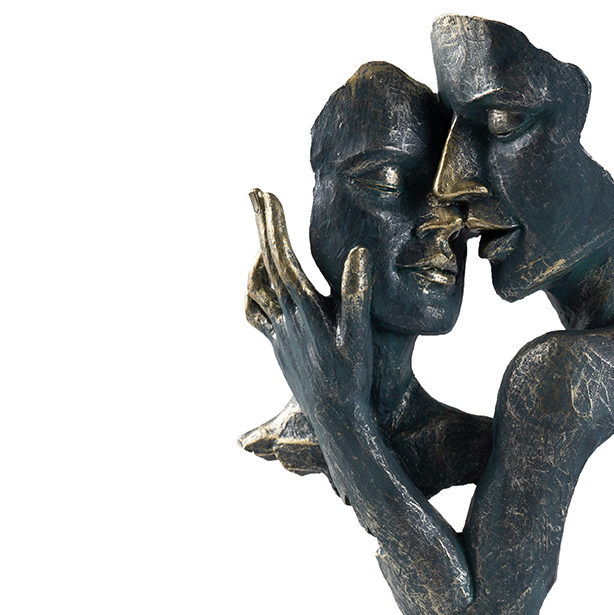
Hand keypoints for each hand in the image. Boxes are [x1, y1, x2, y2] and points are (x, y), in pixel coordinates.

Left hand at [251, 188, 373, 425]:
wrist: (335, 420)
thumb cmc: (352, 379)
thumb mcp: (359, 337)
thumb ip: (357, 295)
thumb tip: (357, 253)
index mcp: (303, 309)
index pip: (280, 257)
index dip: (271, 224)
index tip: (264, 194)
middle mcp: (284, 318)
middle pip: (264, 262)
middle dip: (262, 225)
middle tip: (257, 194)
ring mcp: (278, 333)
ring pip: (254, 287)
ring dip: (258, 256)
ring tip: (264, 233)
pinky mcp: (279, 346)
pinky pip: (256, 312)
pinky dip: (254, 290)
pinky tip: (263, 286)